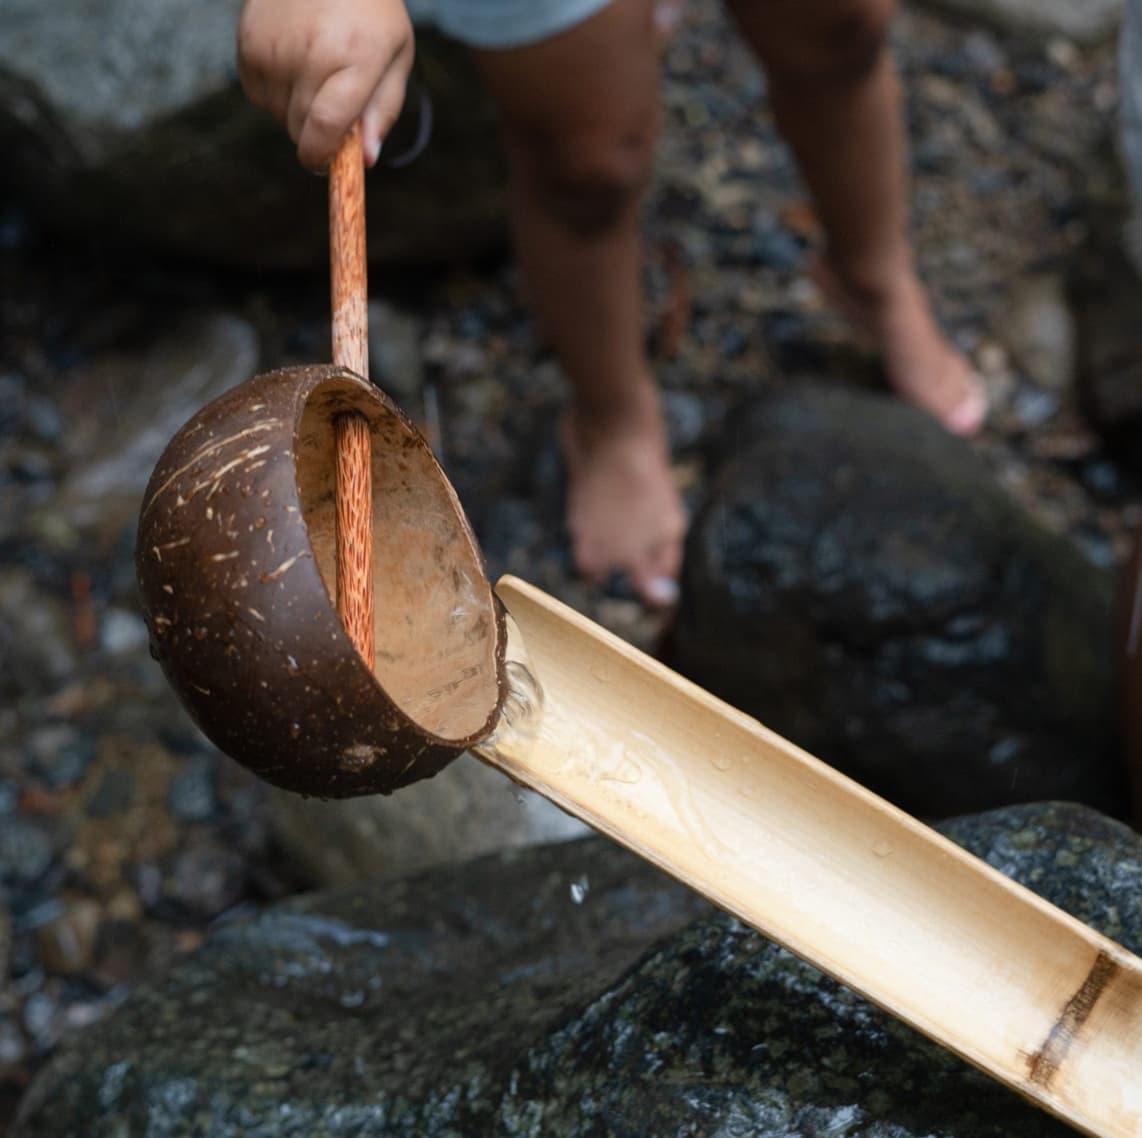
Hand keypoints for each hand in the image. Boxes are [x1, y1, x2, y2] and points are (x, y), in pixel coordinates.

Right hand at [237, 0, 413, 169]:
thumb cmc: (369, 12)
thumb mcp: (395, 56)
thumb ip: (384, 110)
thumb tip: (365, 160)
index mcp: (355, 57)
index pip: (326, 126)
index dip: (321, 156)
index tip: (325, 164)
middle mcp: (310, 52)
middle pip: (300, 129)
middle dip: (316, 133)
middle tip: (332, 104)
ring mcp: (274, 47)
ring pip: (278, 115)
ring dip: (295, 109)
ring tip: (314, 70)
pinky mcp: (247, 42)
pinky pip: (257, 95)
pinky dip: (274, 90)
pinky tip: (291, 60)